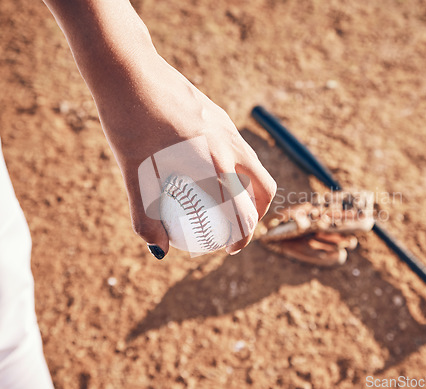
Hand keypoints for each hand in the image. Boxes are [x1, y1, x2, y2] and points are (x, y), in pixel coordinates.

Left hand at [93, 52, 275, 256]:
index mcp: (216, 164)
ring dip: (249, 187)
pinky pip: (237, 147)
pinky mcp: (218, 114)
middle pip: (263, 186)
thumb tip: (159, 249)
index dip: (242, 236)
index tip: (230, 248)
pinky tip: (204, 166)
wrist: (129, 70)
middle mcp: (230, 145)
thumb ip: (145, 215)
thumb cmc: (128, 123)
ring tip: (225, 200)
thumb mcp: (133, 174)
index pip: (244, 210)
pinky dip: (233, 166)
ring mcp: (227, 127)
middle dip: (258, 212)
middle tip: (237, 226)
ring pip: (252, 164)